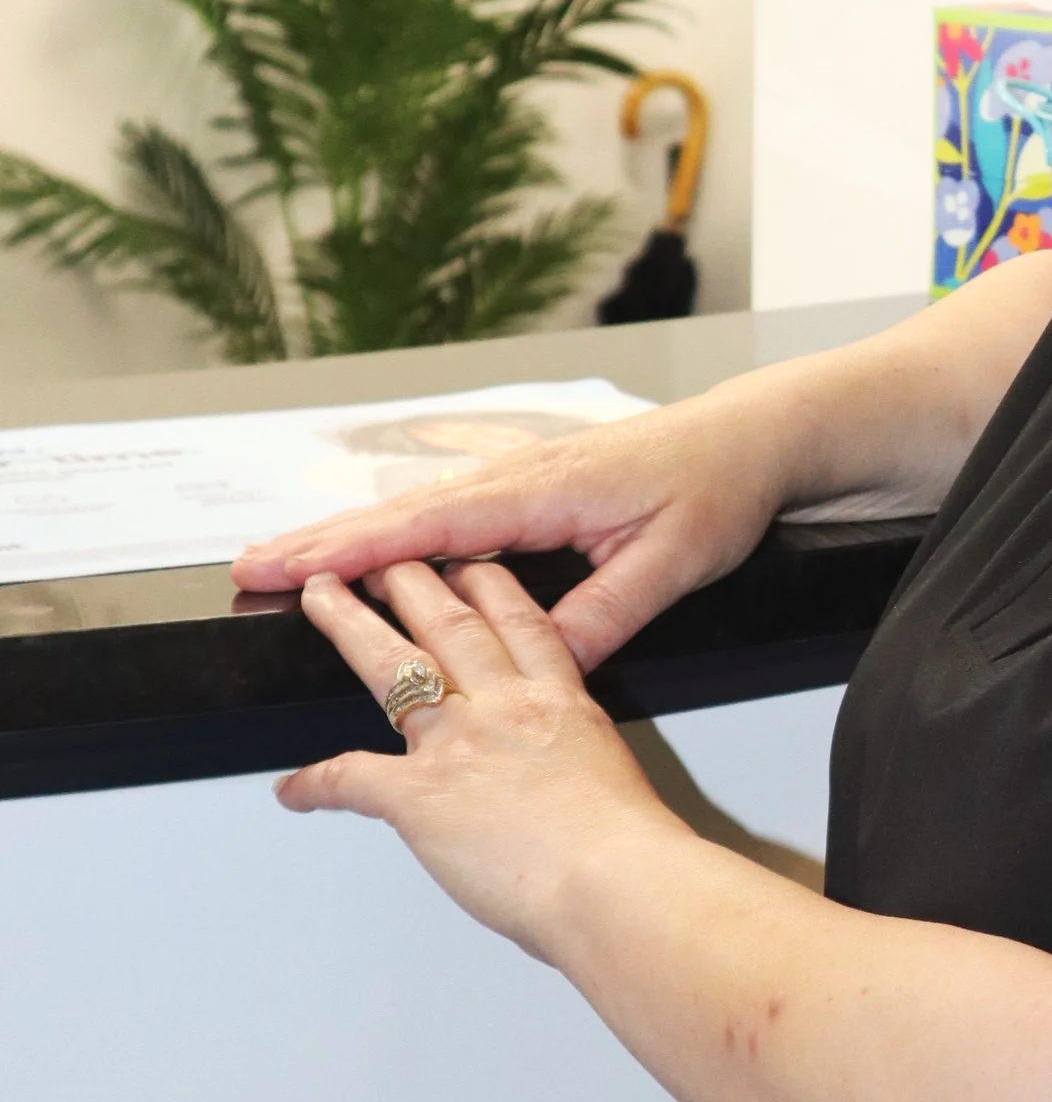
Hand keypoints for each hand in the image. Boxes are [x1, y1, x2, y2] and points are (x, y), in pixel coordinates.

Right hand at [232, 381, 797, 669]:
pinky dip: (397, 526)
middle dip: (320, 537)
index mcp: (543, 492)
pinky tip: (372, 547)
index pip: (424, 528)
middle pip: (399, 512)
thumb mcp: (672, 563)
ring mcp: (523, 476)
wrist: (754, 435)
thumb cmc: (719, 488)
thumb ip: (605, 614)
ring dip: (350, 532)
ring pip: (417, 508)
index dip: (347, 550)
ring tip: (288, 560)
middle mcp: (520, 476)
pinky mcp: (534, 485)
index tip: (286, 567)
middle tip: (248, 565)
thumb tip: (542, 666)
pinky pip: (448, 508)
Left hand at [276, 559, 674, 956]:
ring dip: (349, 625)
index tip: (468, 567)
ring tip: (323, 598)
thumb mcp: (614, 777)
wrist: (612, 880)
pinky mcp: (418, 793)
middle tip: (387, 562)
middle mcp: (504, 707)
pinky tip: (295, 789)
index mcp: (559, 701)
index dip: (488, 585)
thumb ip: (576, 769)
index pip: (519, 623)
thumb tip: (561, 794)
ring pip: (393, 665)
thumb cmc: (627, 849)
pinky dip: (315, 784)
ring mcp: (457, 743)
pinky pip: (350, 778)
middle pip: (449, 624)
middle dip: (411, 582)